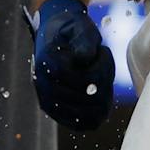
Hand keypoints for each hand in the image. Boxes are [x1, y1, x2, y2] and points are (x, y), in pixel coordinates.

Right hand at [32, 0, 114, 127]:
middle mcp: (43, 85)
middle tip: (105, 62)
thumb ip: (85, 39)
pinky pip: (82, 124)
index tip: (103, 50)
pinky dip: (98, 112)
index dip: (102, 65)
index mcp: (48, 62)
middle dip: (106, 78)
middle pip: (89, 96)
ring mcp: (48, 101)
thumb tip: (84, 59)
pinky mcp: (55, 112)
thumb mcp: (80, 26)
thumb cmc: (71, 30)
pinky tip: (101, 95)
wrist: (55, 37)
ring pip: (90, 112)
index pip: (85, 78)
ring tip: (103, 77)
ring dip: (104, 95)